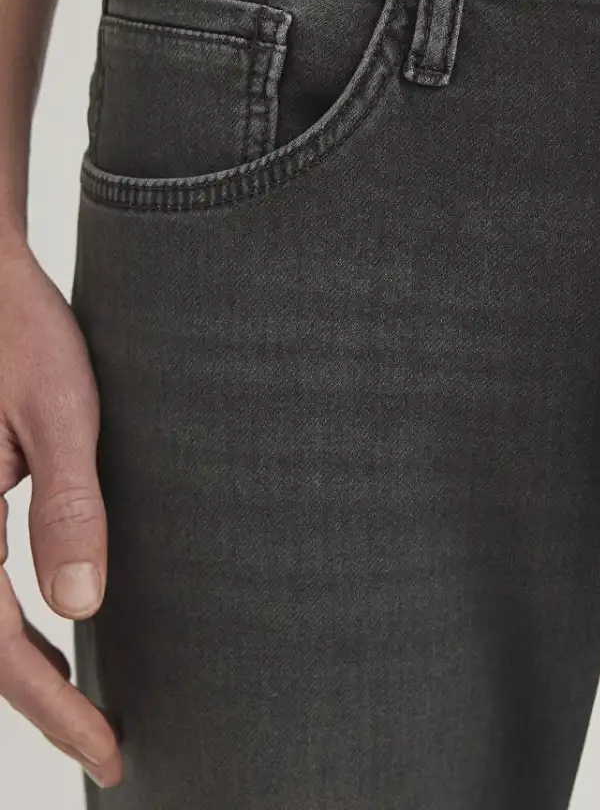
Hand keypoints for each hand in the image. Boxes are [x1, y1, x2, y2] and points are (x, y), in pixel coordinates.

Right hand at [0, 237, 121, 788]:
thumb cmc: (22, 332)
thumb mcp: (58, 413)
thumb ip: (67, 507)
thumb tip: (82, 608)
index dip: (51, 708)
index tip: (106, 750)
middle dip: (40, 702)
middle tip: (103, 742)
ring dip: (23, 668)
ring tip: (78, 706)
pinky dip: (7, 621)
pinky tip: (49, 628)